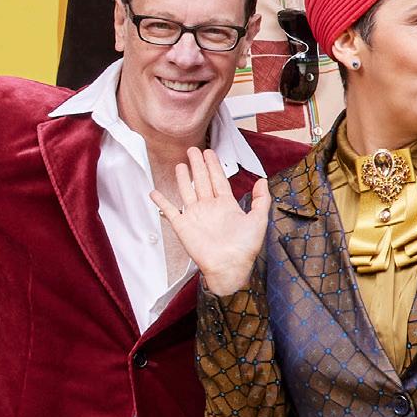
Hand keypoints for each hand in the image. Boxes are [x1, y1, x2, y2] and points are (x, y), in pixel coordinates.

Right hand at [153, 148, 266, 296]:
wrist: (229, 267)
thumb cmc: (245, 248)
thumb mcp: (258, 220)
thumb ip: (261, 200)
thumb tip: (262, 180)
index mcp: (227, 205)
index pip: (218, 180)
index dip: (214, 166)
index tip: (209, 152)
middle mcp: (210, 207)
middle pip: (202, 181)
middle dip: (198, 165)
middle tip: (193, 150)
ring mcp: (195, 215)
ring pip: (187, 191)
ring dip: (183, 178)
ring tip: (180, 164)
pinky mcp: (183, 226)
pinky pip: (170, 211)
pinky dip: (161, 202)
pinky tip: (154, 192)